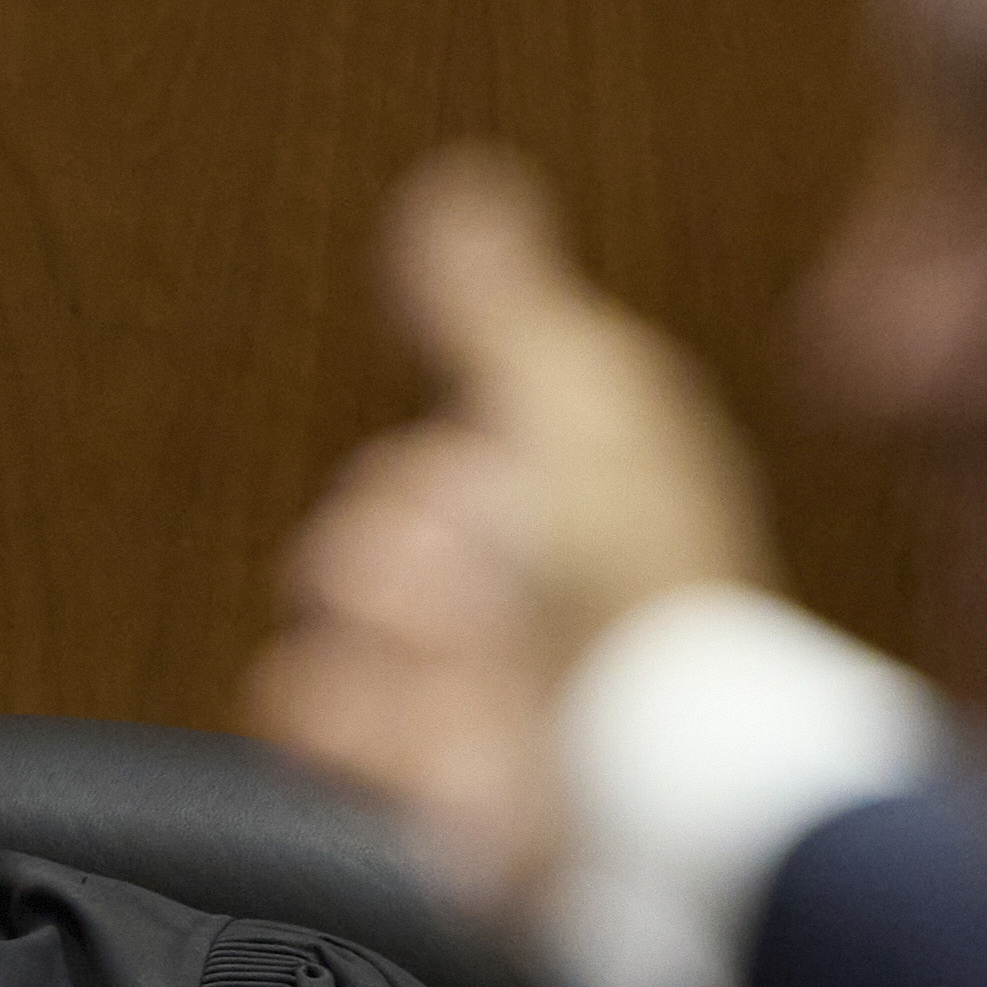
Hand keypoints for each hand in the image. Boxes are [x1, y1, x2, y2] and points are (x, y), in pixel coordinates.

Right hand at [250, 146, 779, 927]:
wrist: (663, 761)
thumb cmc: (643, 580)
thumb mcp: (578, 394)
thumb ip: (501, 300)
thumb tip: (463, 186)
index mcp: (544, 521)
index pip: (417, 475)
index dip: (439, 476)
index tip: (496, 485)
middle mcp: (502, 617)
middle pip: (354, 555)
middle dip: (403, 563)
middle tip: (488, 586)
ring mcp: (466, 712)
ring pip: (326, 647)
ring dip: (384, 648)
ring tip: (466, 671)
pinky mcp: (436, 800)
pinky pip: (322, 735)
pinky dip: (357, 730)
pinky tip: (435, 737)